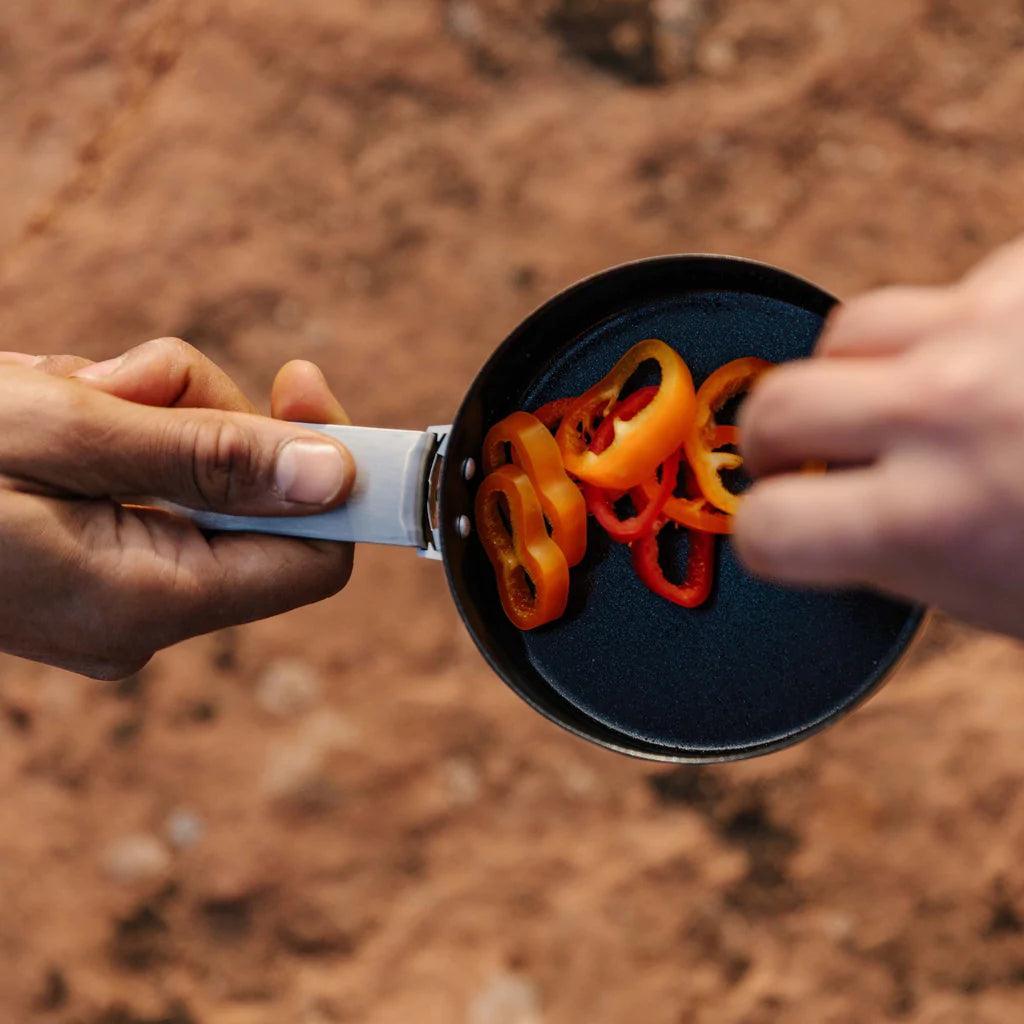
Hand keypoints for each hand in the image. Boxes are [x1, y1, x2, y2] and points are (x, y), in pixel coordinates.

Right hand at [0, 338, 353, 677]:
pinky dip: (110, 429)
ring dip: (143, 409)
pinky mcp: (79, 563)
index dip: (326, 470)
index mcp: (150, 601)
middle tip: (116, 378)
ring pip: (195, 475)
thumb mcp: (68, 436)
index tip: (296, 382)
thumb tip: (334, 477)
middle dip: (201, 414)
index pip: (312, 558)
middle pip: (250, 500)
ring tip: (58, 391)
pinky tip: (44, 409)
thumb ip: (211, 456)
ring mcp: (108, 592)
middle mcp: (140, 613)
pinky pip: (140, 485)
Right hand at [735, 235, 1023, 637]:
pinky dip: (960, 329)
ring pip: (849, 327)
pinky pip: (955, 290)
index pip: (770, 527)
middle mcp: (950, 410)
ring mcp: (996, 326)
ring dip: (856, 370)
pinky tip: (1008, 366)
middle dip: (778, 440)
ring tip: (905, 401)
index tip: (783, 531)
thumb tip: (841, 517)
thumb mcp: (1009, 596)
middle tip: (807, 458)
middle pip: (777, 402)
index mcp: (938, 520)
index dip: (767, 538)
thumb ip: (908, 552)